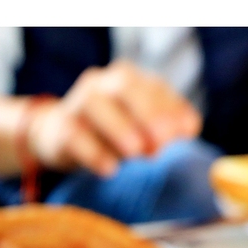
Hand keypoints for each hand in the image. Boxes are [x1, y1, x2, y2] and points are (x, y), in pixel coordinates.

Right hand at [25, 59, 200, 176]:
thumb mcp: (139, 127)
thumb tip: (189, 129)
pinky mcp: (60, 129)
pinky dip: (93, 153)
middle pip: (125, 87)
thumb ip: (165, 127)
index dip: (171, 107)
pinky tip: (110, 169)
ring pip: (95, 106)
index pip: (152, 86)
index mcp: (127, 79)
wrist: (59, 135)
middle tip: (162, 142)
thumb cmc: (110, 131)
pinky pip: (74, 136)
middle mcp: (101, 84)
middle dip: (147, 113)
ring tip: (136, 152)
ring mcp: (77, 103)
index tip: (187, 132)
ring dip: (119, 128)